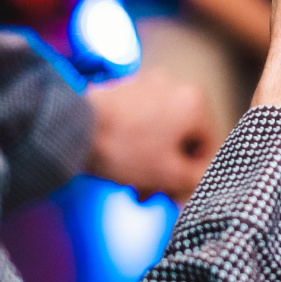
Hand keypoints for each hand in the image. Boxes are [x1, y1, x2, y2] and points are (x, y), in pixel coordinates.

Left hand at [86, 68, 215, 201]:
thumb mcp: (168, 174)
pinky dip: (138, 142)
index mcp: (196, 103)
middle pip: (182, 140)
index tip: (174, 197)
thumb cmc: (125, 150)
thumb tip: (203, 181)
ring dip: (152, 161)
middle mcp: (178, 86)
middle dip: (167, 172)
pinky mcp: (126, 87)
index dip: (193, 178)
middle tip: (150, 197)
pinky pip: (143, 120)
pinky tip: (121, 164)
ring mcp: (150, 84)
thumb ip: (196, 180)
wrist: (72, 126)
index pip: (208, 148)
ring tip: (132, 186)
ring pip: (161, 131)